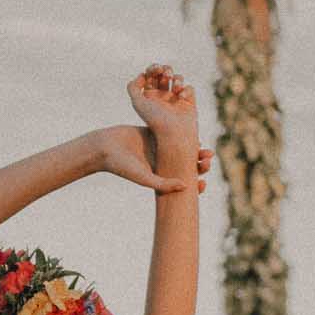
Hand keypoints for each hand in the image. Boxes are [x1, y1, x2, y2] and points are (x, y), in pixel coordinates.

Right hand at [94, 65, 209, 193]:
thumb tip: (185, 187)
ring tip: (202, 142)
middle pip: (185, 160)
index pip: (181, 179)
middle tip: (209, 155)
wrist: (104, 147)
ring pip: (180, 144)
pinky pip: (171, 129)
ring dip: (192, 143)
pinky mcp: (154, 130)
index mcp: (161, 173)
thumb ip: (163, 184)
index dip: (195, 180)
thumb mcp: (144, 177)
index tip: (204, 181)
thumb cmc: (122, 166)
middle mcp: (162, 160)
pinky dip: (180, 129)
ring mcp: (159, 144)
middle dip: (198, 159)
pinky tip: (190, 127)